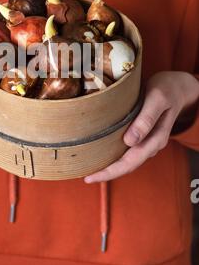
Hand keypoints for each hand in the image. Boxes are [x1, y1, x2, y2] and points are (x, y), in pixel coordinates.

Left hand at [84, 71, 198, 182]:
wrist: (178, 86)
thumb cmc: (166, 89)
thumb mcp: (157, 99)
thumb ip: (146, 119)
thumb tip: (129, 141)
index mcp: (156, 138)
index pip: (131, 162)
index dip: (110, 172)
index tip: (91, 177)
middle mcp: (152, 144)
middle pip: (128, 165)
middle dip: (107, 173)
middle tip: (86, 178)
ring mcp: (148, 141)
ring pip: (128, 160)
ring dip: (111, 166)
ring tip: (90, 168)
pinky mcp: (143, 135)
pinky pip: (128, 151)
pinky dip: (115, 156)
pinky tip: (102, 154)